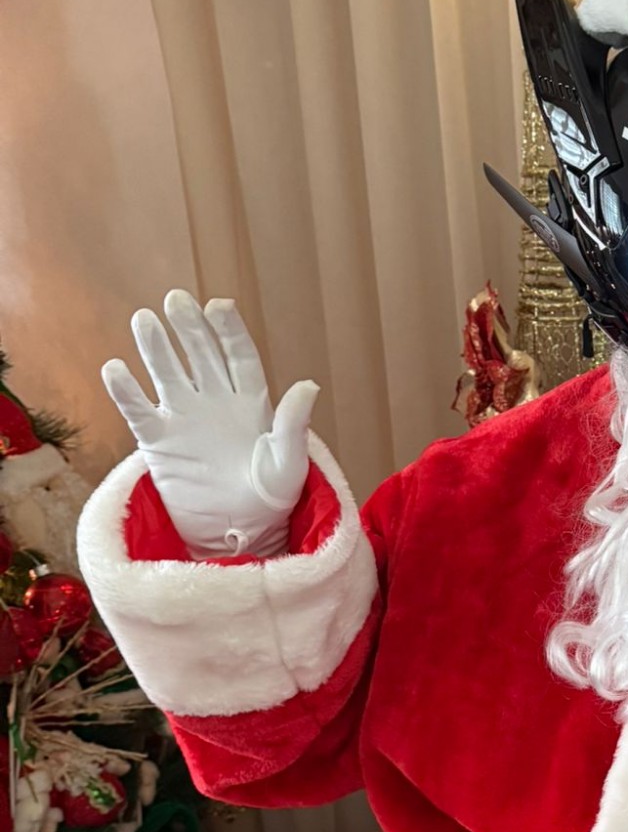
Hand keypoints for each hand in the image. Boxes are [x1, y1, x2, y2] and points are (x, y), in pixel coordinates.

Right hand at [101, 291, 317, 558]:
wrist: (240, 531)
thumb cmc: (273, 496)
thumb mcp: (289, 463)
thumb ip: (293, 424)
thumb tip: (308, 384)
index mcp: (252, 400)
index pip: (239, 355)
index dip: (228, 330)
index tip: (218, 305)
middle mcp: (216, 400)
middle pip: (200, 355)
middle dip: (189, 327)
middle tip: (175, 300)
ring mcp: (185, 417)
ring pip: (167, 374)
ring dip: (155, 348)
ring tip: (144, 320)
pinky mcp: (159, 441)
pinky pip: (139, 411)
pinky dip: (126, 391)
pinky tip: (115, 368)